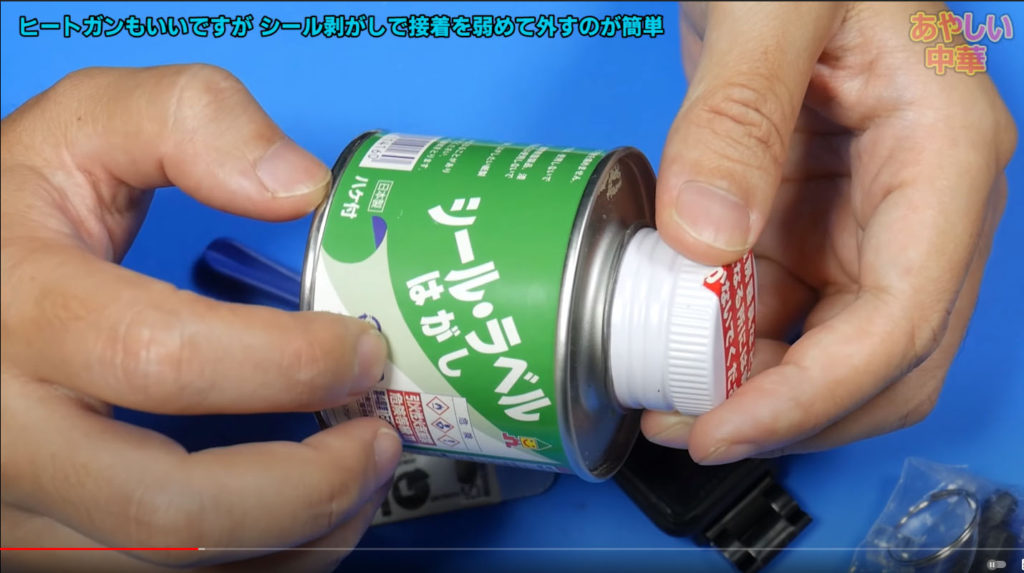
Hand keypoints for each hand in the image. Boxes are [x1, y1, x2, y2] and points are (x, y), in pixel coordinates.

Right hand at [1, 65, 401, 571]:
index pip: (163, 356)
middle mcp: (4, 427)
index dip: (286, 363)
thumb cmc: (22, 210)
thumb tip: (300, 187)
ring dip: (293, 539)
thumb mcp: (85, 126)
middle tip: (379, 439)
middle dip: (302, 489)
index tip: (363, 349)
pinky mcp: (42, 534)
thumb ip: (190, 120)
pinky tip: (310, 520)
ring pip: (164, 567)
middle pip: (164, 507)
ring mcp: (16, 500)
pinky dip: (258, 568)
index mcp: (18, 308)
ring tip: (362, 479)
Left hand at [644, 2, 1015, 461]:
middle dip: (786, 412)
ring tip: (663, 390)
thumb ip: (739, 113)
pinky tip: (673, 337)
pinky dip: (732, 341)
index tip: (721, 429)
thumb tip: (710, 236)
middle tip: (683, 427)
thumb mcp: (771, 8)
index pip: (900, 320)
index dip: (812, 397)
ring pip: (829, 350)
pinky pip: (782, 310)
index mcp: (942, 153)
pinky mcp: (812, 224)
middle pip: (881, 361)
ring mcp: (866, 220)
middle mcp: (920, 203)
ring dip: (753, 388)